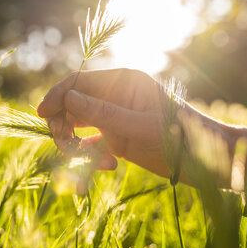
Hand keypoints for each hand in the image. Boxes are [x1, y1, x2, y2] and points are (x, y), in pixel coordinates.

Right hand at [37, 68, 171, 178]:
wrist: (205, 160)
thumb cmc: (180, 137)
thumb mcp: (140, 126)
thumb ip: (103, 113)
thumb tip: (67, 99)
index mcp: (123, 81)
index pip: (79, 82)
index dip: (58, 96)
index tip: (42, 115)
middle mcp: (115, 96)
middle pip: (73, 105)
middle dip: (64, 127)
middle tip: (66, 148)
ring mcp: (114, 117)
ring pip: (78, 127)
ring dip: (77, 148)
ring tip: (96, 165)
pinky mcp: (116, 138)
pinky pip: (90, 145)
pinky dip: (90, 158)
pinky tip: (108, 166)